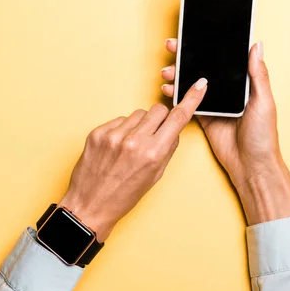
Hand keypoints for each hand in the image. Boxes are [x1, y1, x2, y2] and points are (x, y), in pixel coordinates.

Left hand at [59, 78, 208, 241]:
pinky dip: (121, 130)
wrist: (90, 205)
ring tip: (130, 146)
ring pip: (138, 114)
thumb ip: (167, 149)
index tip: (199, 85)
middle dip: (160, 119)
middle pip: (158, 110)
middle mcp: (134, 141)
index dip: (191, 99)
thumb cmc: (124, 196)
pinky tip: (116, 148)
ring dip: (139, 125)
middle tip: (153, 135)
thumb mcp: (154, 176)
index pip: (178, 118)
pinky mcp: (97, 133)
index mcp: (153, 153)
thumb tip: (173, 129)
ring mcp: (114, 135)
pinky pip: (118, 121)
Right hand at [160, 39, 289, 224]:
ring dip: (178, 75)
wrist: (251, 166)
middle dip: (187, 57)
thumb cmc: (263, 136)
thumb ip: (258, 74)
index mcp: (244, 83)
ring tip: (167, 72)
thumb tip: (257, 45)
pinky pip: (187, 102)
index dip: (209, 46)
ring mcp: (214, 103)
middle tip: (173, 48)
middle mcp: (228, 90)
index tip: (194, 36)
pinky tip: (168, 90)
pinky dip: (176, 95)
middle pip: (204, 68)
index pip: (224, 59)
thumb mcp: (263, 101)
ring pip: (192, 83)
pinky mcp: (204, 117)